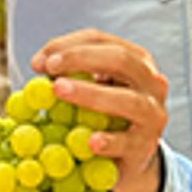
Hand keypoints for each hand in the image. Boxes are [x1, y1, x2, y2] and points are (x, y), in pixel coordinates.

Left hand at [30, 29, 167, 191]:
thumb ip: (70, 73)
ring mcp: (152, 114)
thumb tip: (39, 65)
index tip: (39, 61)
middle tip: (50, 69)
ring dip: (90, 93)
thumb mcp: (92, 85)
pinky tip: (89, 142)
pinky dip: (109, 141)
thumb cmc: (106, 111)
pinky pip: (128, 142)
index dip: (67, 46)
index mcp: (135, 58)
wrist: (130, 152)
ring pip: (128, 100)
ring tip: (59, 90)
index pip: (99, 39)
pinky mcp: (146, 145)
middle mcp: (151, 81)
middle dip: (80, 59)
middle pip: (120, 59)